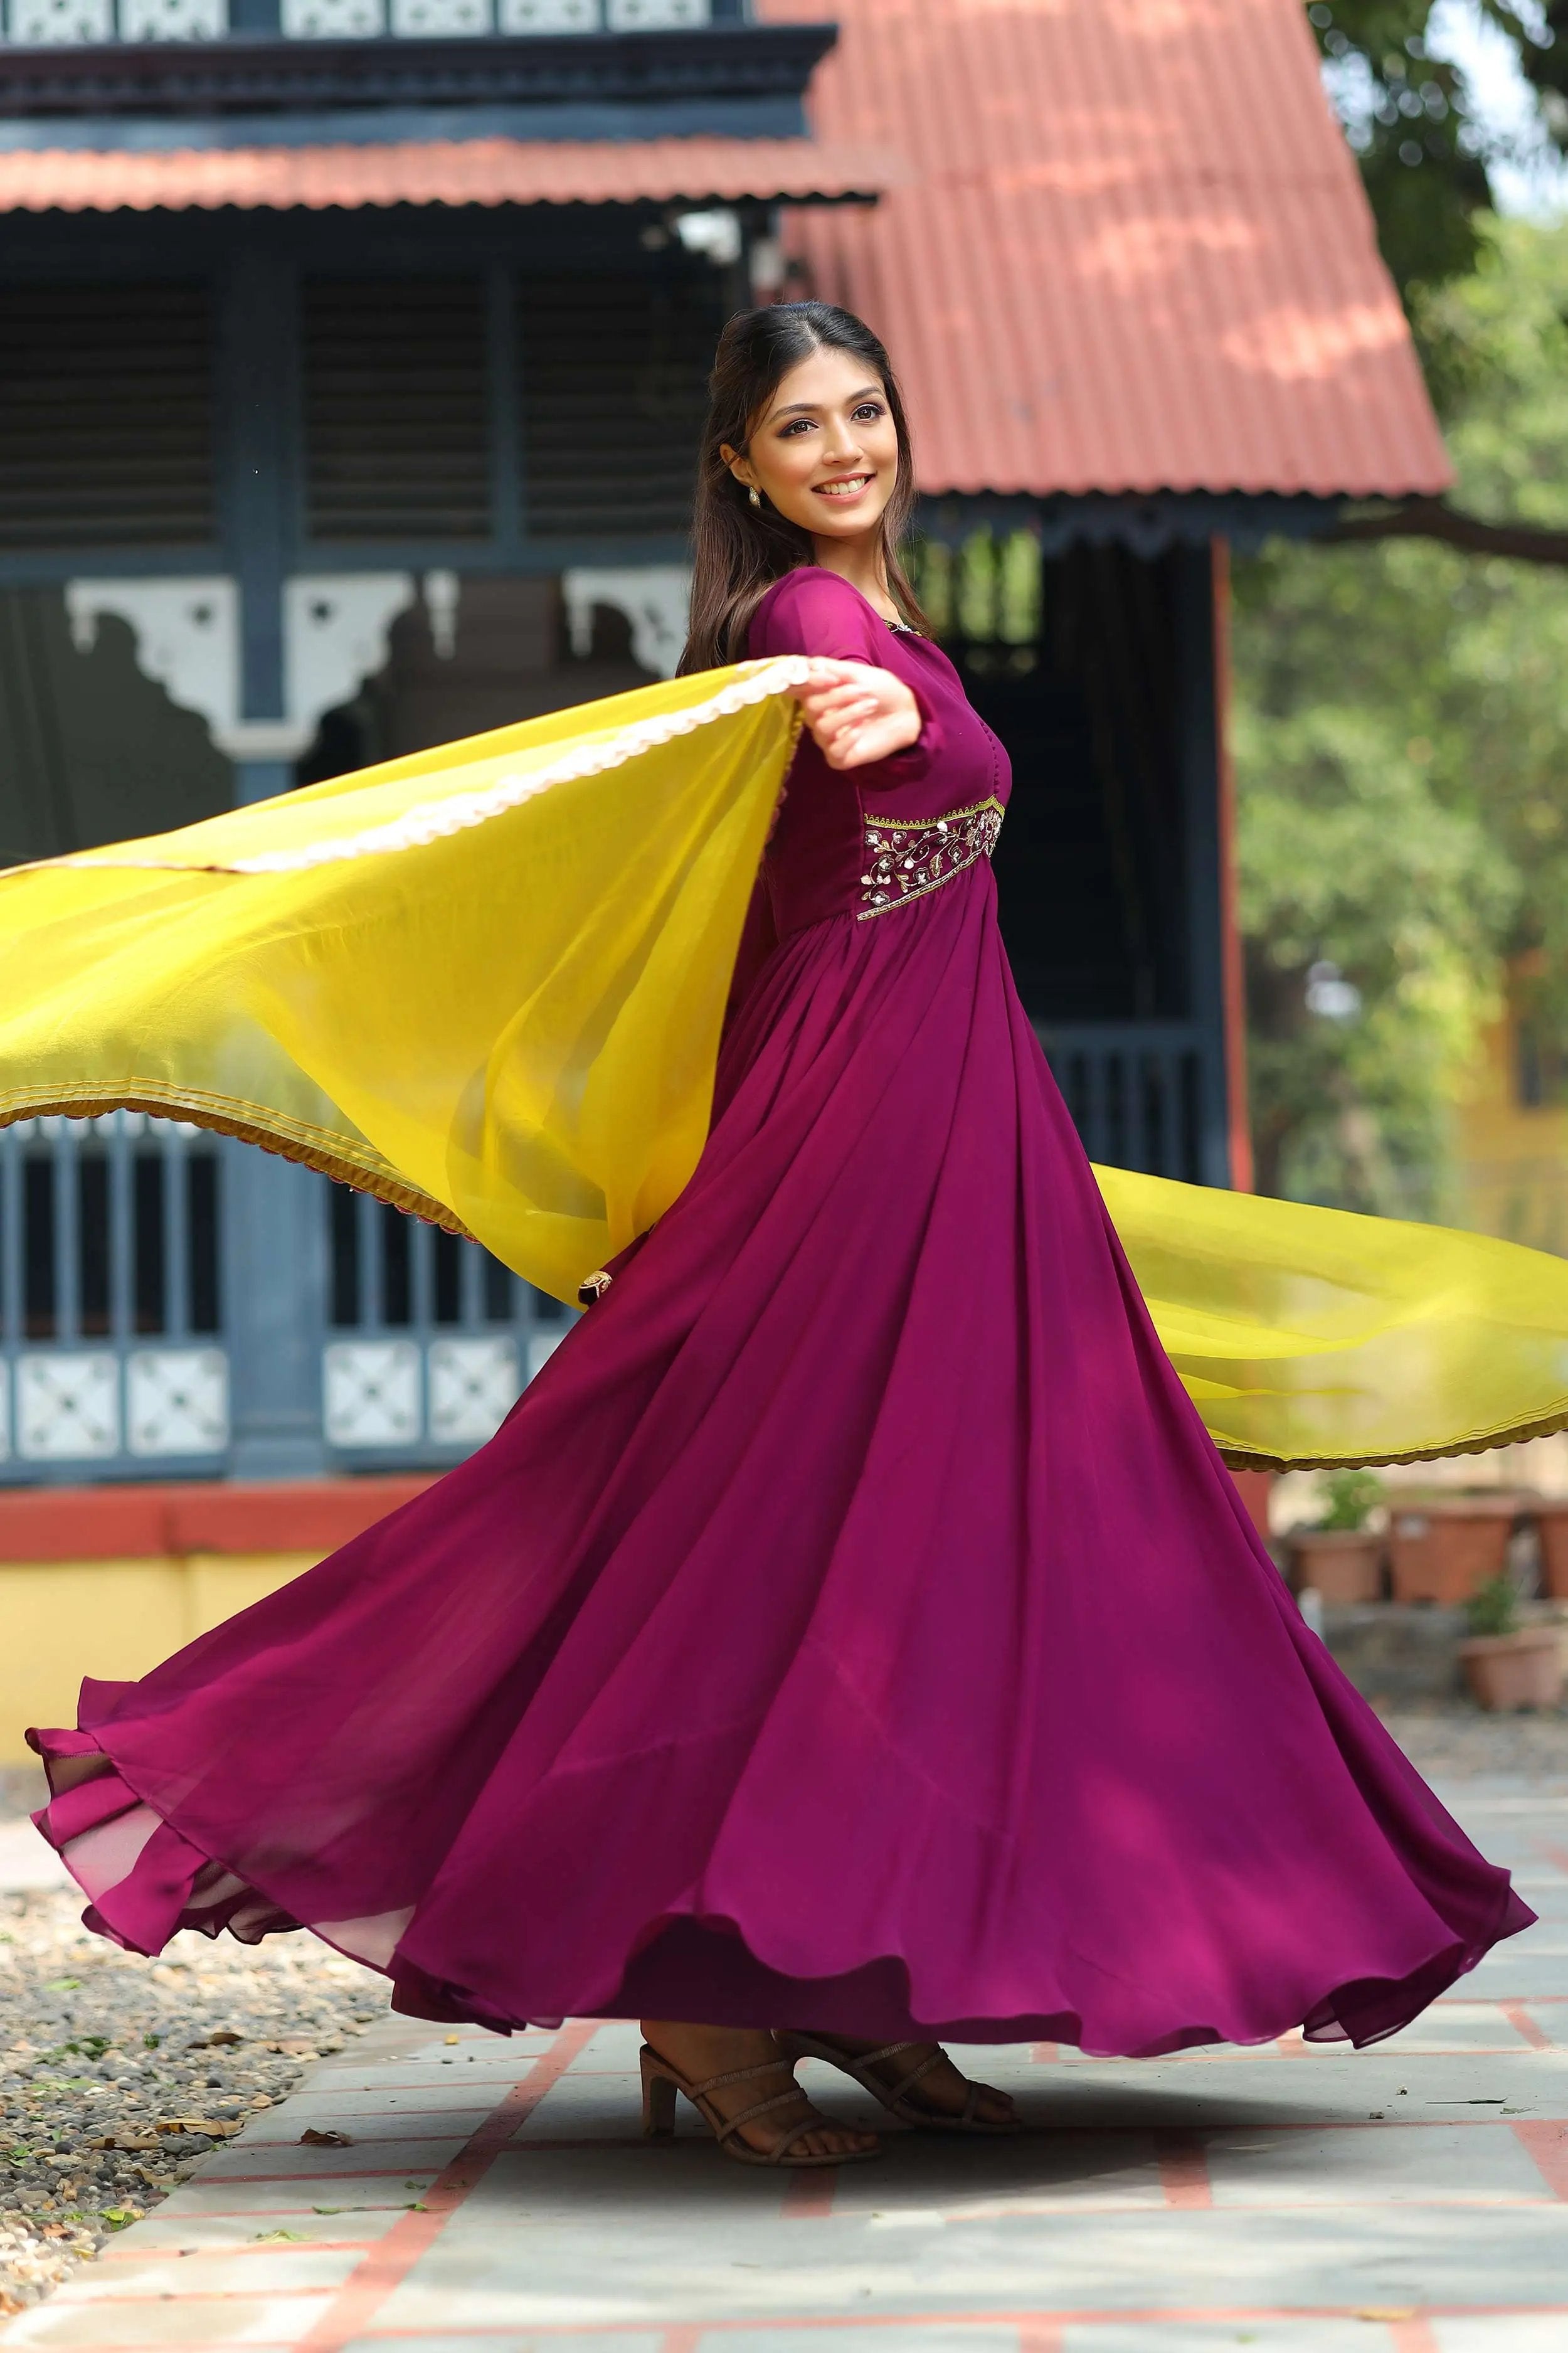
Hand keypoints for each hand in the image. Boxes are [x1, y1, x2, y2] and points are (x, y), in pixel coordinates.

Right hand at [789, 659, 920, 771]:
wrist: (904, 711)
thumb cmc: (880, 690)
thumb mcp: (857, 672)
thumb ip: (830, 668)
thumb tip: (808, 665)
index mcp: (818, 694)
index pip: (797, 689)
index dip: (809, 683)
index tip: (833, 678)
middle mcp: (817, 717)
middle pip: (811, 708)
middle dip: (838, 696)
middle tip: (864, 691)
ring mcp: (827, 739)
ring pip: (822, 728)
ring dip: (849, 714)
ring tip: (870, 706)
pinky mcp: (839, 757)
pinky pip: (833, 751)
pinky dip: (847, 739)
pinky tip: (861, 730)